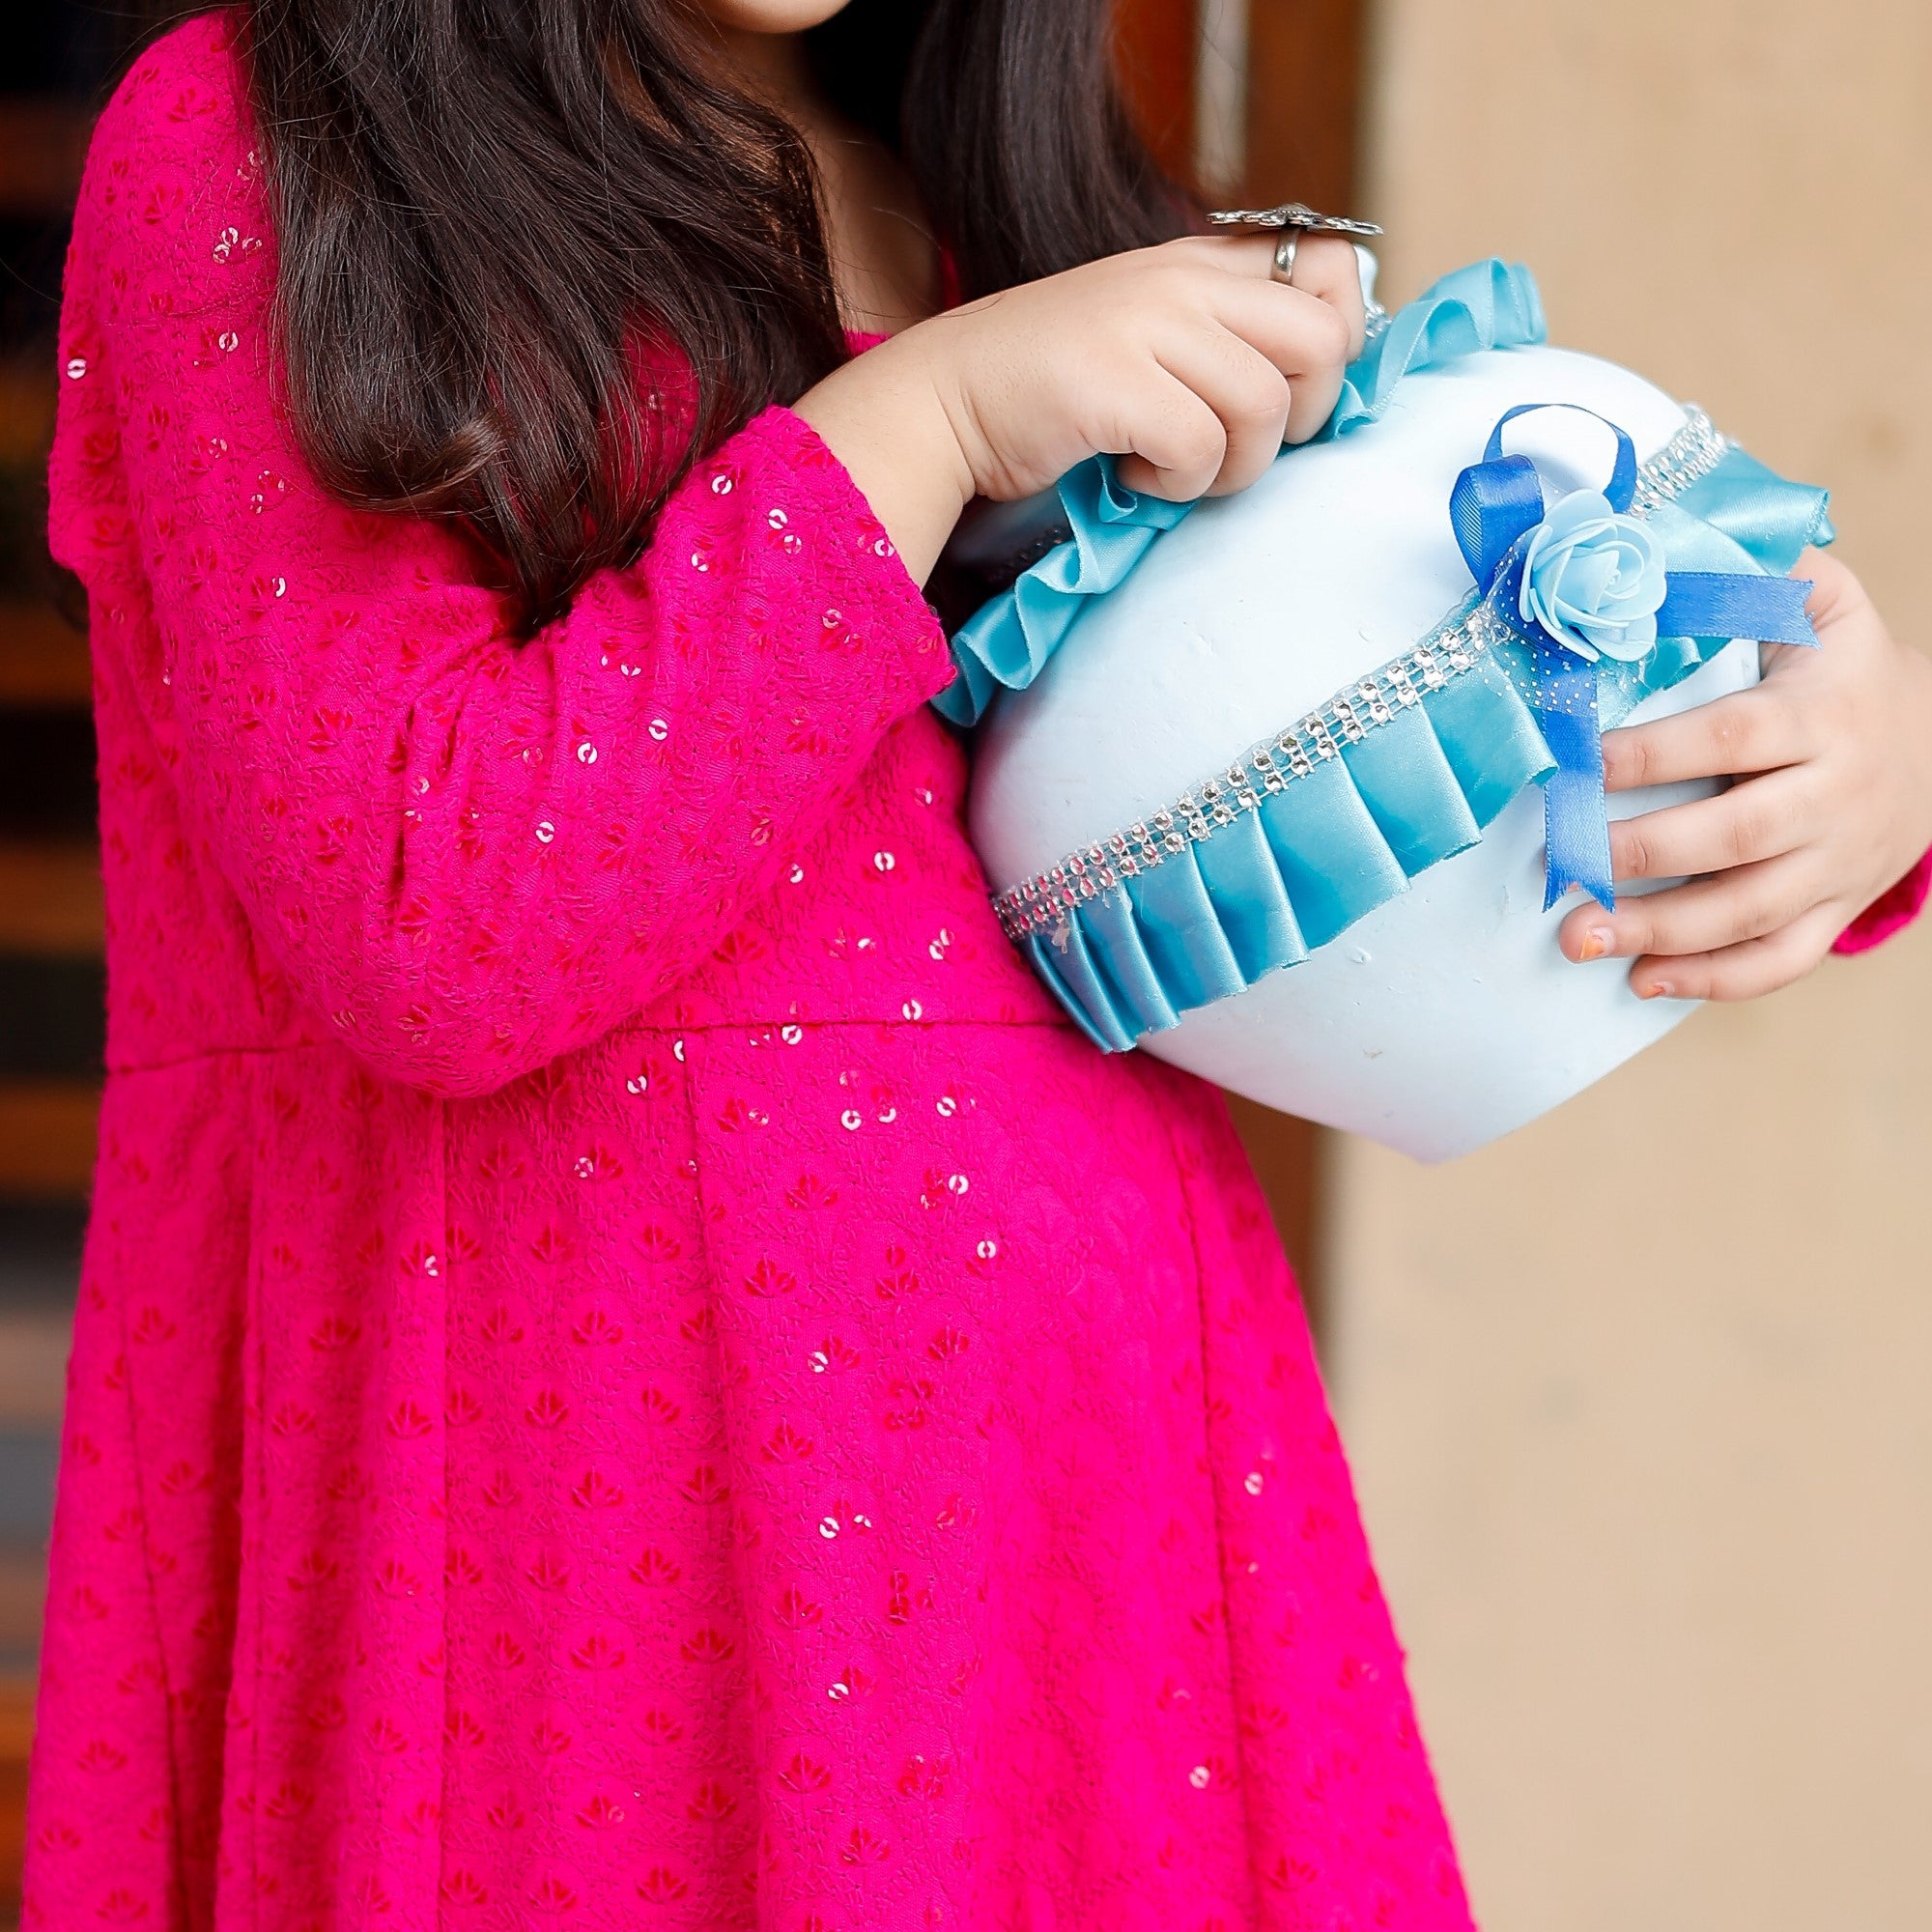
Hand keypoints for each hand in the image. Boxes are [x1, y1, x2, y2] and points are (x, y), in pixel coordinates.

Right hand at [793, 232, 1364, 580]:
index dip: (1339, 340)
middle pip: (1321, 341)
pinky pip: (1201, 447)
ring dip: (1233, 468)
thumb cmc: (1051, 390)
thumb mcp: (1148, 336)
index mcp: (1197, 263)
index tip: (1290, 390)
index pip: (1333, 267)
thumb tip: (1321, 379)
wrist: (942, 404)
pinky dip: (1177, 486)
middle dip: (1302, 417)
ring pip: (1266, 406)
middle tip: (1239, 447)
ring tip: (1177, 473)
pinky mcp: (1112, 383)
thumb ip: (1223, 336)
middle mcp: (1180, 280)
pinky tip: (1134, 478)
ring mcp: (1145, 325)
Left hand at [1557, 552, 1931, 998]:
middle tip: (1566, 863)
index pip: (1732, 737)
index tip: (1579, 763)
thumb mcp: (1820, 604)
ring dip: (1662, 934)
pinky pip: (1780, 960)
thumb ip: (1756, 573)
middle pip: (1739, 836)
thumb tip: (1657, 537)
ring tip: (1578, 939)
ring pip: (1751, 912)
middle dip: (1646, 855)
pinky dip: (1714, 982)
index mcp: (1822, 715)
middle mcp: (1836, 794)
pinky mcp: (1836, 906)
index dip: (1655, 753)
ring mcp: (1839, 862)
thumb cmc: (1842, 668)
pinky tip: (1643, 982)